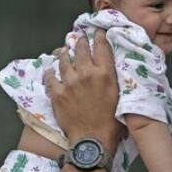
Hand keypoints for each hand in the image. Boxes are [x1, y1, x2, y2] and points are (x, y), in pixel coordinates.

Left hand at [44, 29, 121, 153]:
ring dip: (64, 53)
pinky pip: (51, 77)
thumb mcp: (120, 96)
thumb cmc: (111, 122)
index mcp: (105, 73)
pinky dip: (51, 71)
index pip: (101, 47)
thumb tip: (110, 68)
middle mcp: (87, 73)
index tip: (97, 31)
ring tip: (63, 50)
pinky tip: (51, 69)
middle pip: (81, 49)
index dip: (99, 36)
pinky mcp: (57, 93)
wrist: (92, 139)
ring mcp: (70, 82)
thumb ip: (113, 78)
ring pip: (64, 60)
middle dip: (80, 41)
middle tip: (79, 38)